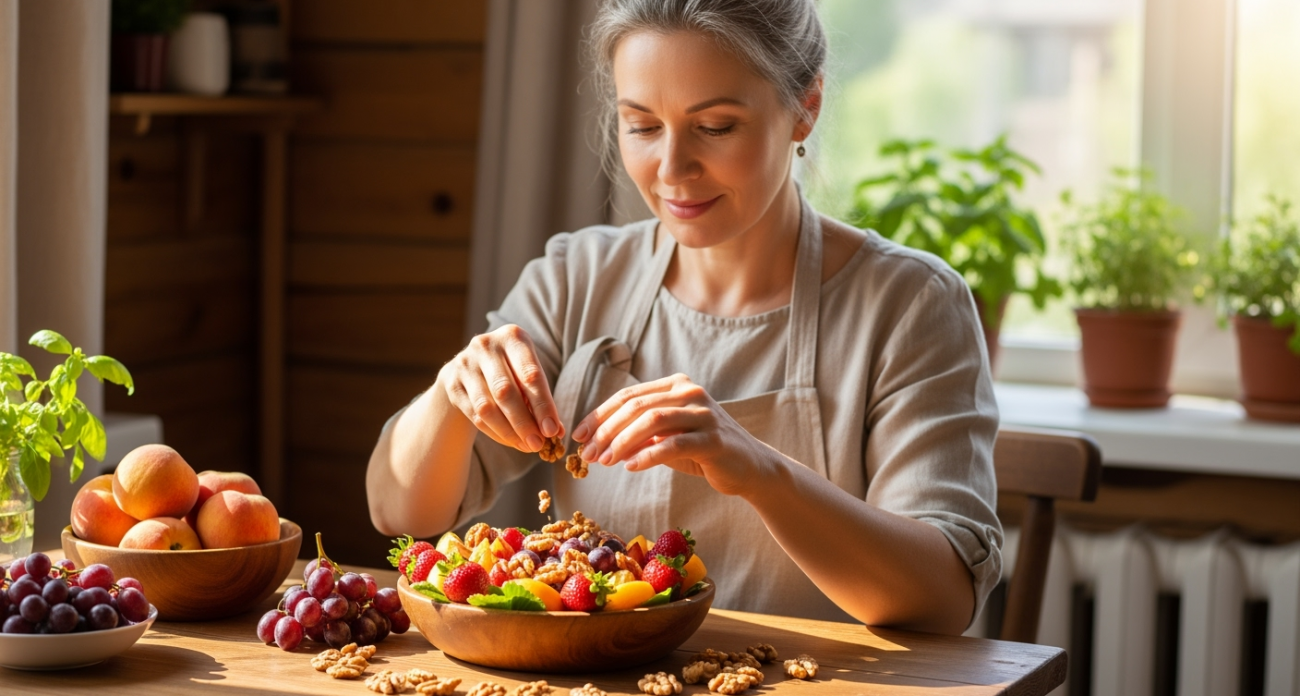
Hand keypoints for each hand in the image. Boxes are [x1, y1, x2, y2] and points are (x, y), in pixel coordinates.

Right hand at [439, 324, 560, 451]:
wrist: (469, 367)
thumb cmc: (510, 371)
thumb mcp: (528, 375)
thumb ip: (542, 399)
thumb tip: (556, 431)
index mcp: (513, 337)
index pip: (531, 374)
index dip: (542, 405)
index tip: (551, 430)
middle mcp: (486, 345)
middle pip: (506, 391)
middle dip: (524, 422)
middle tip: (538, 444)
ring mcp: (465, 363)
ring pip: (487, 406)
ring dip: (509, 431)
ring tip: (526, 446)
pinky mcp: (452, 383)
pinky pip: (475, 415)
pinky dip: (495, 433)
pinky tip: (510, 441)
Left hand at [571, 373, 771, 495]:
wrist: (749, 467)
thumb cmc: (703, 451)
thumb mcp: (667, 438)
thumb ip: (640, 434)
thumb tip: (598, 442)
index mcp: (676, 385)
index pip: (628, 396)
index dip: (599, 415)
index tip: (578, 436)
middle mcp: (690, 392)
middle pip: (636, 407)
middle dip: (606, 431)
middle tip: (587, 454)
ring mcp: (704, 414)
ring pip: (652, 422)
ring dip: (622, 442)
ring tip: (604, 462)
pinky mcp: (714, 439)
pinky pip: (673, 445)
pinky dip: (647, 456)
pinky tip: (630, 467)